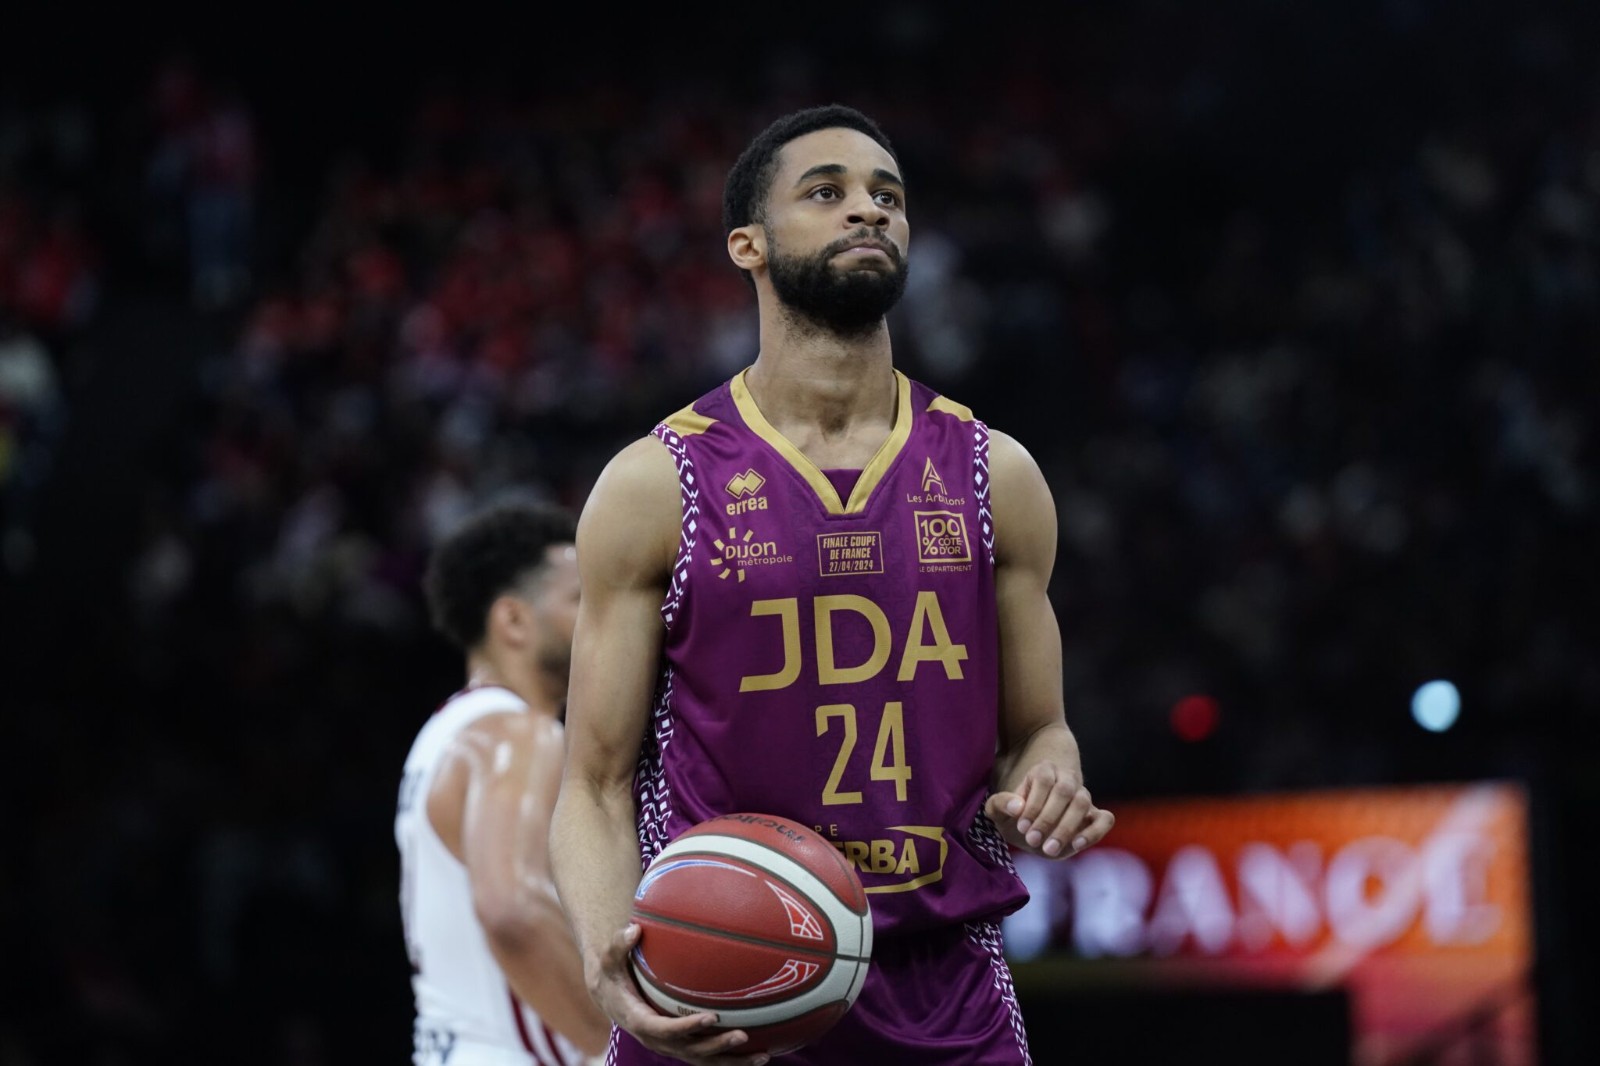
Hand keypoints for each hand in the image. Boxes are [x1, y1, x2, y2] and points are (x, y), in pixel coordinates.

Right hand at [587, 923, 771, 1064]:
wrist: (612, 997)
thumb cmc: (613, 974)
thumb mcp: (609, 960)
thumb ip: (618, 944)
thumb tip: (633, 929)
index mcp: (640, 1021)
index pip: (666, 1029)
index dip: (688, 1027)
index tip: (713, 1017)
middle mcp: (657, 1039)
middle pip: (690, 1050)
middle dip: (716, 1046)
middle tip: (743, 1035)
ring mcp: (671, 1046)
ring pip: (702, 1060)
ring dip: (731, 1060)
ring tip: (762, 1056)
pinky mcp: (681, 1045)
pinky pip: (707, 1057)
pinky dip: (731, 1059)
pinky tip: (759, 1054)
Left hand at [984, 763, 1113, 858]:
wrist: (1035, 822)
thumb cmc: (1016, 814)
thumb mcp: (999, 809)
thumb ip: (999, 805)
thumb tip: (1016, 807)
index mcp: (1044, 771)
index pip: (1043, 781)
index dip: (1033, 804)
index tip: (1022, 827)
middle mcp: (1067, 779)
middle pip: (1065, 791)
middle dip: (1048, 818)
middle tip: (1032, 841)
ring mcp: (1083, 797)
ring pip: (1083, 802)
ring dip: (1066, 827)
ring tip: (1049, 849)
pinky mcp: (1095, 816)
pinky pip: (1106, 819)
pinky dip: (1094, 832)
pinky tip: (1076, 845)